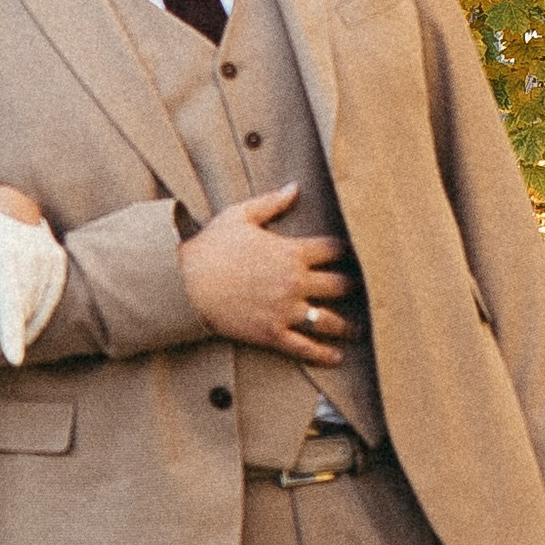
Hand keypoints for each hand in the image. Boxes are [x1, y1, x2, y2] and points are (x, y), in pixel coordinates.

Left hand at [0, 188, 68, 364]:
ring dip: (22, 331)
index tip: (13, 360)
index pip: (11, 303)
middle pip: (24, 310)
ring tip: (1, 346)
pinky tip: (23, 330)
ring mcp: (49, 259)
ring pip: (39, 308)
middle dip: (6, 337)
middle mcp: (32, 257)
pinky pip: (51, 299)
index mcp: (5, 256)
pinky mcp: (58, 261)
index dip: (12, 334)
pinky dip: (38, 318)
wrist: (9, 201)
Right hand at [179, 184, 356, 359]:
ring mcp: (285, 310)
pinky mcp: (271, 333)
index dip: (345, 251)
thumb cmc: (211, 248)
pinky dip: (323, 354)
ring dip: (347, 326)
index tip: (351, 254)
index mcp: (292, 252)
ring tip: (357, 330)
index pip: (333, 250)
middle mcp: (295, 282)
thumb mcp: (240, 216)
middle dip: (351, 287)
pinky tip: (336, 357)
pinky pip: (304, 346)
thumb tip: (295, 187)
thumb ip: (272, 203)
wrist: (185, 283)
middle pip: (339, 285)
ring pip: (328, 320)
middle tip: (360, 291)